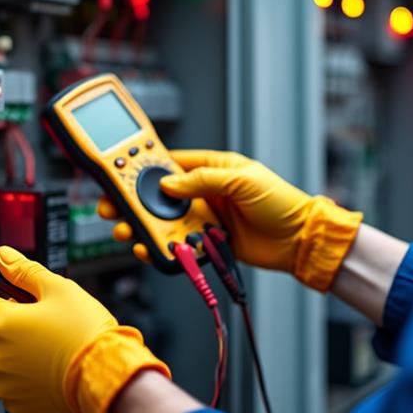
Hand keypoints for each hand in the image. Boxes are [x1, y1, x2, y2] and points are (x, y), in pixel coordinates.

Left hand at [0, 246, 169, 412]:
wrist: (105, 375)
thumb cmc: (85, 333)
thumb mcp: (58, 288)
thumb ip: (24, 270)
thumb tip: (3, 257)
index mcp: (1, 321)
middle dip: (7, 318)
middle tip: (37, 315)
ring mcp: (2, 380)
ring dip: (13, 346)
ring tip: (46, 342)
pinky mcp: (14, 401)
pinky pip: (9, 379)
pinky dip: (21, 371)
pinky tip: (45, 364)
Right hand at [99, 150, 362, 290]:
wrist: (301, 241)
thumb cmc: (280, 202)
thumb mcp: (242, 181)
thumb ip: (203, 181)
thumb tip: (168, 183)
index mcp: (213, 169)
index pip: (172, 163)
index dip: (146, 167)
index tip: (120, 172)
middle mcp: (206, 192)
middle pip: (161, 195)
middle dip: (134, 201)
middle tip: (111, 207)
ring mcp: (206, 218)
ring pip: (165, 221)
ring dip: (144, 226)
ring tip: (125, 231)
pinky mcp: (209, 242)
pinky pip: (179, 243)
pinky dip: (163, 247)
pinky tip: (149, 248)